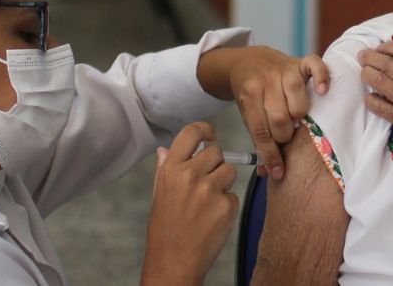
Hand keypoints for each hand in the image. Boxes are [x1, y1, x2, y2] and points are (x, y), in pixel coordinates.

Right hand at [142, 122, 237, 285]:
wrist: (173, 261)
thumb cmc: (164, 229)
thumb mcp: (158, 195)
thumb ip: (165, 169)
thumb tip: (165, 149)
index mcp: (171, 169)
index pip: (192, 133)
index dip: (205, 130)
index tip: (211, 135)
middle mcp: (190, 175)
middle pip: (217, 153)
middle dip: (215, 165)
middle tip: (206, 184)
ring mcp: (210, 190)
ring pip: (229, 171)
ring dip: (224, 183)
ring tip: (208, 203)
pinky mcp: (226, 206)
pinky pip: (233, 196)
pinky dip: (226, 205)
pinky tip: (212, 219)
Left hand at [227, 47, 328, 179]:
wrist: (247, 62)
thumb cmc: (251, 95)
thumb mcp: (247, 115)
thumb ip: (259, 140)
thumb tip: (268, 172)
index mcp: (249, 95)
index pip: (260, 130)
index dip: (270, 154)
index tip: (278, 171)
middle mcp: (266, 81)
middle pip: (279, 116)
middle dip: (284, 134)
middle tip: (286, 136)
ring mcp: (284, 69)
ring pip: (296, 94)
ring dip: (299, 113)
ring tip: (297, 120)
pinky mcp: (299, 62)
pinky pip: (314, 65)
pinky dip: (321, 78)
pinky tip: (322, 92)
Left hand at [358, 35, 392, 164]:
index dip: (387, 46)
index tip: (382, 46)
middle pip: (385, 64)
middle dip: (370, 56)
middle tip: (363, 54)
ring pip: (377, 82)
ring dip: (366, 73)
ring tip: (363, 69)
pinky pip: (378, 107)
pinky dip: (370, 98)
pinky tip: (371, 94)